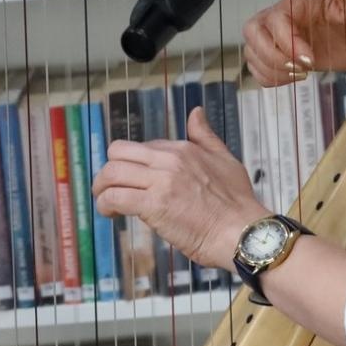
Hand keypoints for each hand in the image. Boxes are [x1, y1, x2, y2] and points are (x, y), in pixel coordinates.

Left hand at [92, 107, 267, 270]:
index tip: (135, 183)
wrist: (244, 232)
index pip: (142, 147)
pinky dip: (106, 205)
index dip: (134, 166)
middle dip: (108, 170)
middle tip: (109, 189)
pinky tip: (110, 214)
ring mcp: (160, 181)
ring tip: (105, 203)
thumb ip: (206, 136)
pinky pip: (115, 197)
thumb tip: (196, 113)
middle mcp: (169, 160)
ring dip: (102, 188)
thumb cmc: (238, 204)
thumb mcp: (226, 160)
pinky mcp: (154, 205)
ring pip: (111, 173)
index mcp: (183, 149)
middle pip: (118, 152)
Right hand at [242, 0, 345, 85]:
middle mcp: (288, 16)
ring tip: (301, 74)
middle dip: (270, 55)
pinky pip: (262, 67)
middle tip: (301, 68)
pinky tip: (295, 77)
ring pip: (253, 50)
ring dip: (271, 68)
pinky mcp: (289, 55)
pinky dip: (271, 77)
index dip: (287, 42)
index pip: (274, 19)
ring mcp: (286, 37)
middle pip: (252, 31)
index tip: (311, 59)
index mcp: (300, 0)